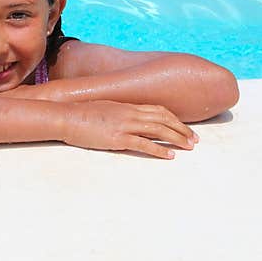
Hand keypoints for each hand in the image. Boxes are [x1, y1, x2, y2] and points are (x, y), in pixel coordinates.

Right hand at [63, 100, 197, 159]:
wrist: (66, 117)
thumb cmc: (81, 114)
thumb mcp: (105, 108)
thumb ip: (119, 113)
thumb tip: (128, 119)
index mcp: (127, 105)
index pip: (158, 110)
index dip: (174, 119)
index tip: (184, 128)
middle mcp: (130, 113)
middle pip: (163, 119)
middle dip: (182, 129)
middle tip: (194, 140)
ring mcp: (124, 125)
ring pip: (158, 130)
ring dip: (177, 138)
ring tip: (188, 147)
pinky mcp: (118, 138)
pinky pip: (144, 144)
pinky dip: (159, 149)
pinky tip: (170, 155)